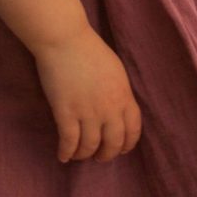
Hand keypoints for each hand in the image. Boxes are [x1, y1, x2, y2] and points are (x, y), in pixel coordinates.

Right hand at [33, 29, 141, 162]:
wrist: (65, 39)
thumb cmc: (89, 49)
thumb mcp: (116, 70)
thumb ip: (119, 92)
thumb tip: (117, 108)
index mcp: (124, 97)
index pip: (133, 130)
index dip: (127, 144)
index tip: (121, 149)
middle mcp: (109, 109)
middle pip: (113, 143)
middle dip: (106, 154)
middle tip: (99, 157)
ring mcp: (88, 112)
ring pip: (90, 146)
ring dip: (84, 154)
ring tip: (79, 156)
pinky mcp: (66, 112)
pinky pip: (69, 141)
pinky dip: (66, 152)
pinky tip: (63, 156)